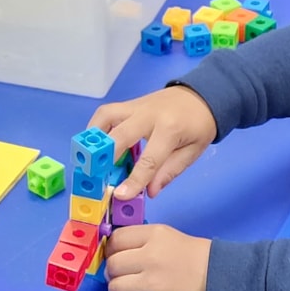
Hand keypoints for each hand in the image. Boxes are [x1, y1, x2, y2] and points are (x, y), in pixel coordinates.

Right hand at [89, 86, 216, 198]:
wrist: (201, 95)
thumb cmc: (198, 126)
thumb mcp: (192, 152)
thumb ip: (169, 171)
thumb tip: (149, 191)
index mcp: (170, 129)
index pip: (149, 159)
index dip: (133, 180)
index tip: (120, 195)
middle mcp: (149, 115)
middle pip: (120, 136)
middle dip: (105, 159)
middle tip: (95, 179)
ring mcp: (136, 106)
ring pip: (106, 117)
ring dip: (93, 138)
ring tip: (88, 159)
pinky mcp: (129, 104)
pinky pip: (106, 113)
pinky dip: (96, 128)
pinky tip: (94, 145)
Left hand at [104, 224, 210, 290]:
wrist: (219, 277)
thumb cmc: (191, 256)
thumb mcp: (165, 235)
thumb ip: (138, 239)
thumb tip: (110, 250)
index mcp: (154, 236)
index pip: (115, 240)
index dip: (111, 249)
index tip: (115, 255)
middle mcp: (151, 258)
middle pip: (112, 265)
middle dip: (113, 271)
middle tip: (121, 273)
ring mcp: (154, 284)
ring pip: (114, 288)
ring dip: (118, 289)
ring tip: (129, 288)